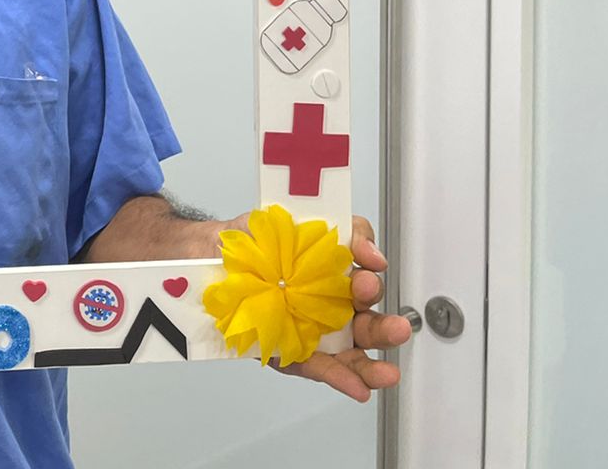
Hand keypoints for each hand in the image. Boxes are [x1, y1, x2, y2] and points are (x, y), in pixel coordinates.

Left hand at [274, 215, 410, 401]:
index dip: (372, 274)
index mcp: (336, 275)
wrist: (211, 256)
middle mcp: (332, 306)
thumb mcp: (297, 219)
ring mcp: (315, 333)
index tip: (370, 266)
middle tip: (397, 327)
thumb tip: (366, 249)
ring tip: (388, 372)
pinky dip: (340, 378)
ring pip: (352, 352)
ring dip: (373, 364)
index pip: (366, 277)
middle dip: (384, 327)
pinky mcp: (294, 353)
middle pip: (368, 322)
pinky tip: (359, 388)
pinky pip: (319, 368)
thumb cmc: (258, 241)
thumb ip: (337, 228)